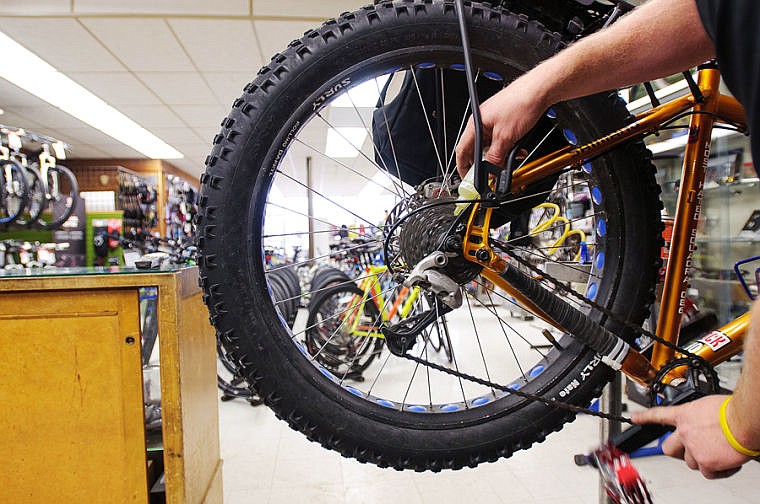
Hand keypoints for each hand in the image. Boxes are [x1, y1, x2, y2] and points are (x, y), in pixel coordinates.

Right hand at [454, 74, 550, 177]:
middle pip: (478, 149)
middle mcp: (482, 122)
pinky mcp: (504, 121)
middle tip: (490, 174)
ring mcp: (493, 121)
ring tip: (509, 160)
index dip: (463, 167)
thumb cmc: (521, 102)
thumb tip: (490, 171)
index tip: (467, 178)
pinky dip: (508, 148)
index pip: (462, 150)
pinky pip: (502, 139)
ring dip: (500, 155)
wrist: (540, 89)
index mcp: (476, 124)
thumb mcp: (506, 137)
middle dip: (485, 163)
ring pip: (492, 145)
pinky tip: (517, 151)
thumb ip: (495, 157)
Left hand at [631, 395, 749, 478]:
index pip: (658, 415)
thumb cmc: (731, 410)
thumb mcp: (707, 405)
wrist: (743, 420)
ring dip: (703, 459)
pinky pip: (708, 473)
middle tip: (691, 449)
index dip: (644, 417)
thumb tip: (703, 422)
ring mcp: (694, 449)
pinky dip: (718, 470)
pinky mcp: (706, 463)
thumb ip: (699, 416)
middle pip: (669, 448)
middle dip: (677, 450)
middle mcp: (685, 432)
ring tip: (720, 451)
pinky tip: (727, 461)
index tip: (635, 418)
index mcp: (685, 415)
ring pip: (691, 462)